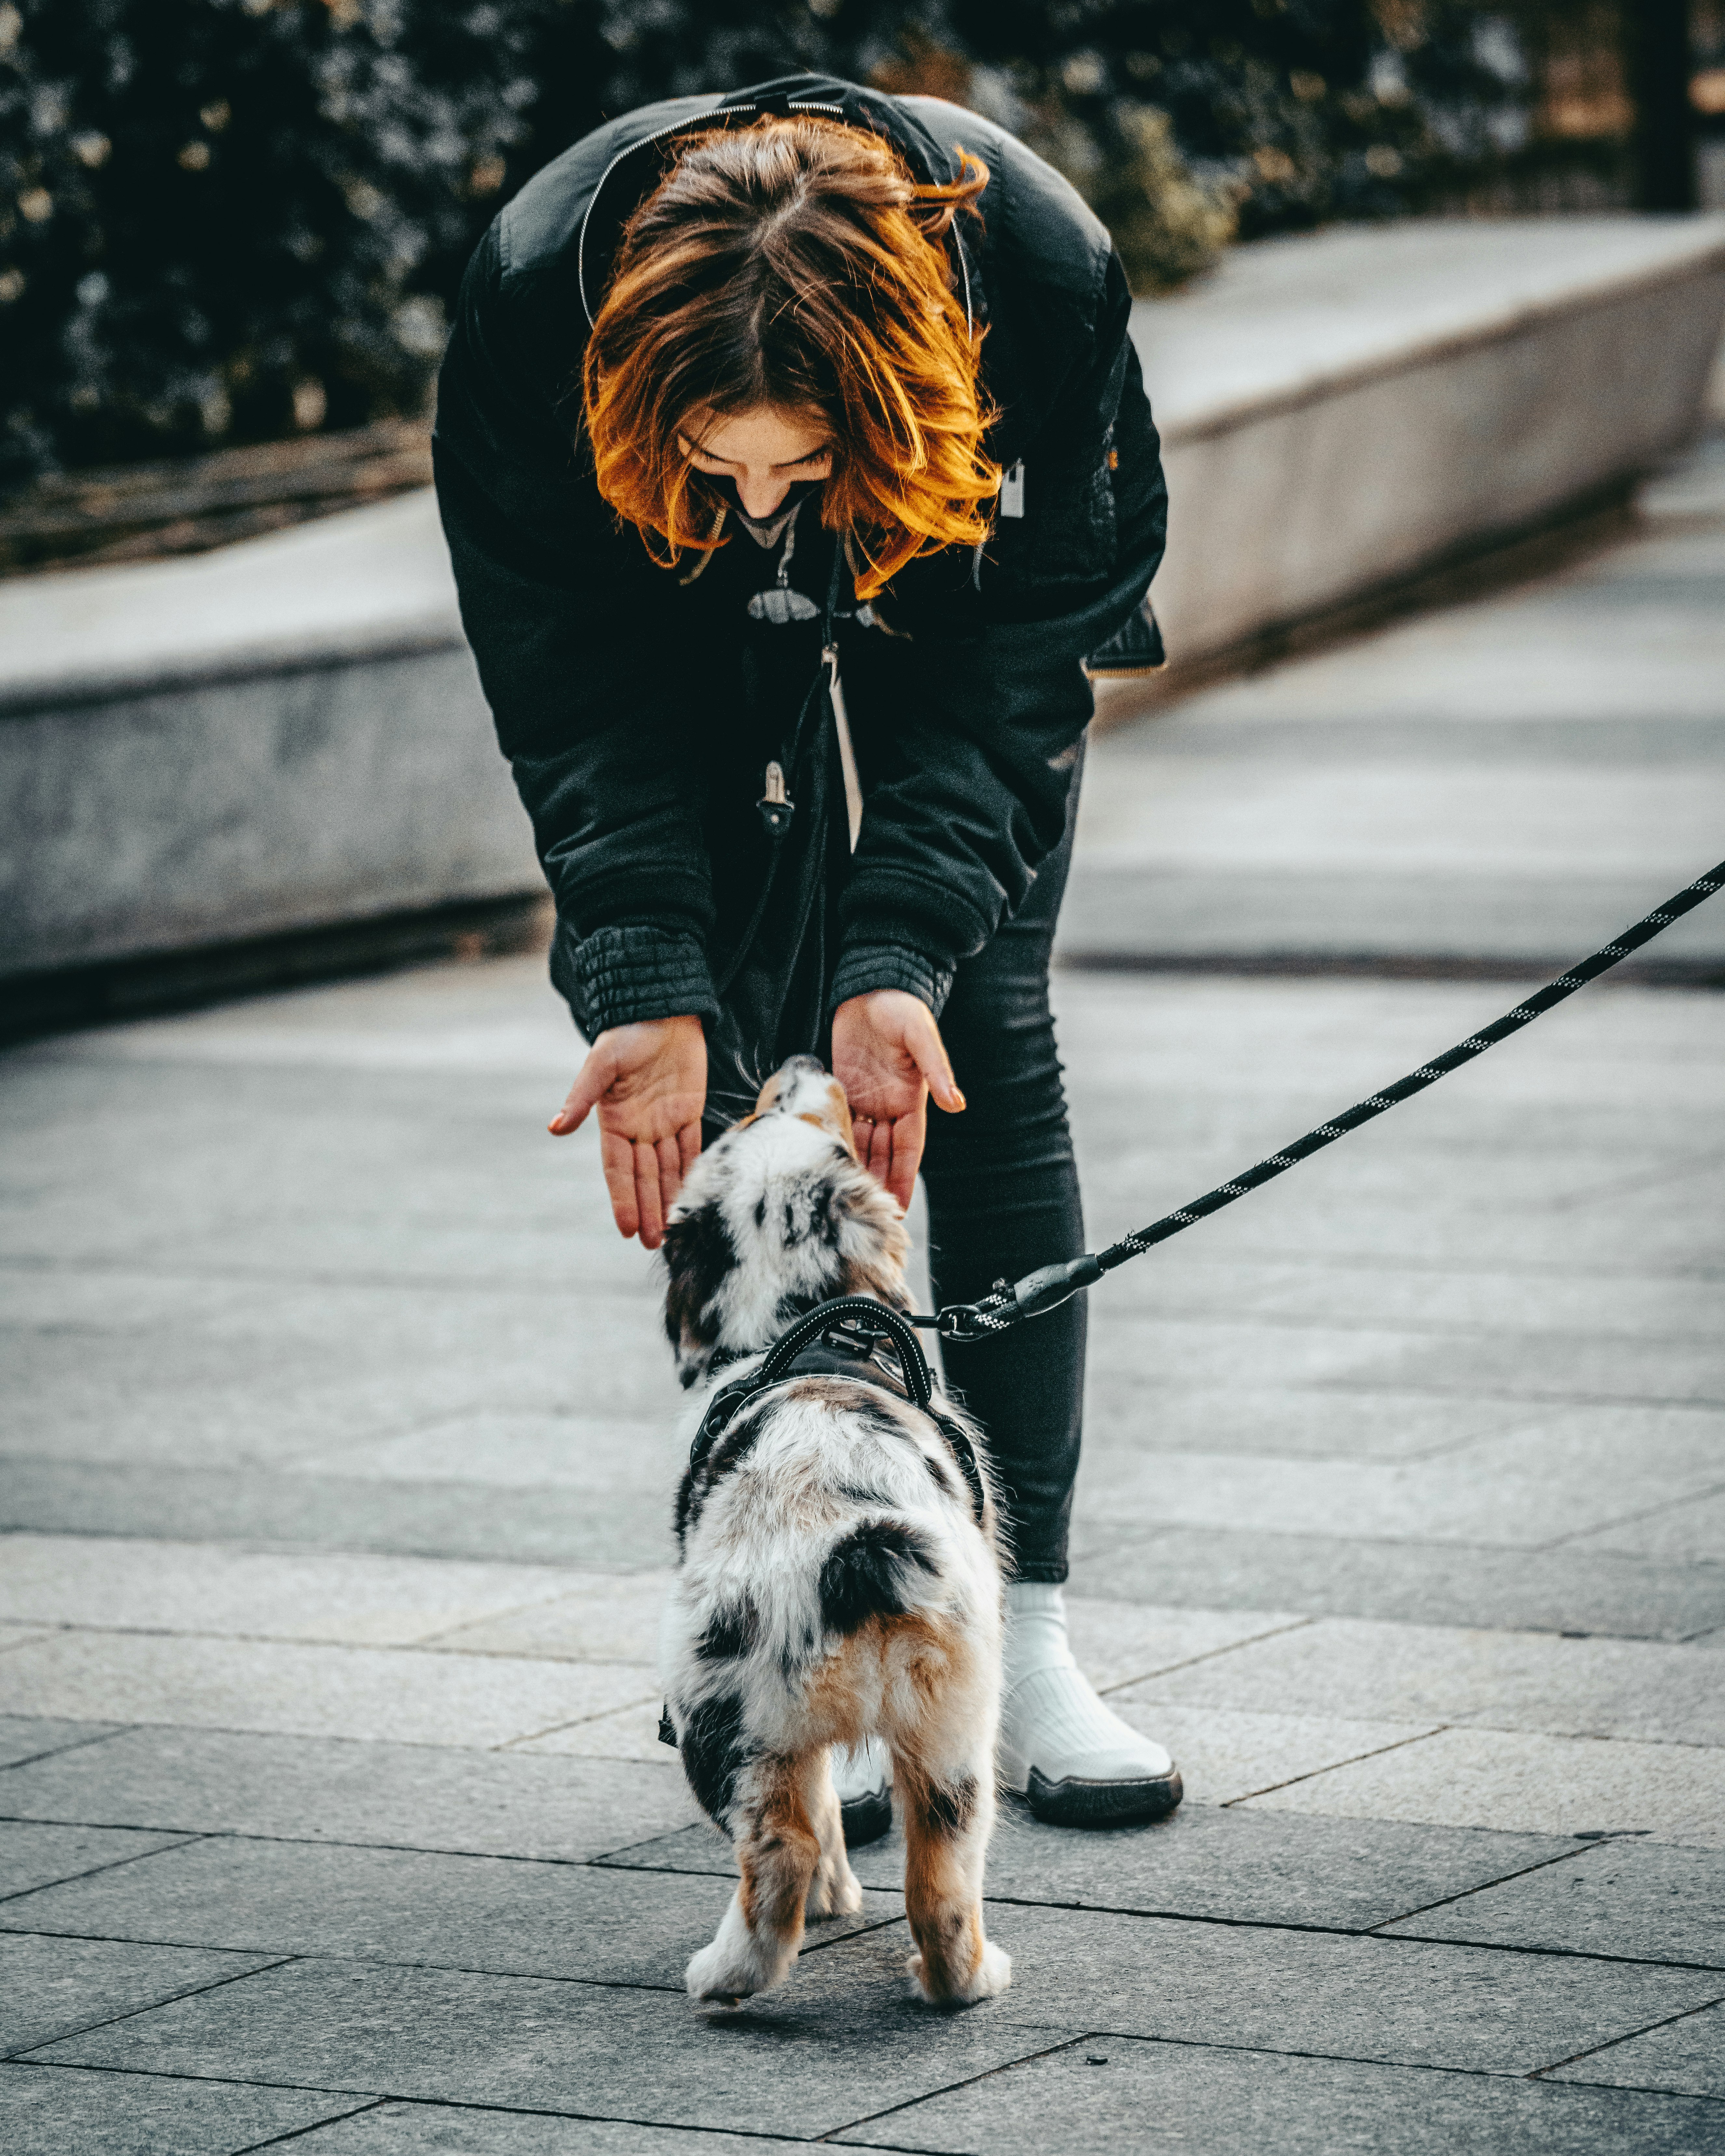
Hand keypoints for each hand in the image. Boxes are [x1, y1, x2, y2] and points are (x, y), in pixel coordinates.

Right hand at [550, 1016, 705, 1248]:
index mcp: (614, 1121)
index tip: (627, 1228)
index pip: (618, 1169)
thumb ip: (581, 1098)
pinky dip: (691, 1172)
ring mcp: (664, 1122)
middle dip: (648, 1209)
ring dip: (668, 1199)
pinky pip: (690, 1149)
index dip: (623, 1199)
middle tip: (653, 1243)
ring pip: (667, 1169)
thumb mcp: (601, 1064)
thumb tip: (554, 1128)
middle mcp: (638, 1128)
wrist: (662, 1009)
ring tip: (672, 1231)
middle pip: (644, 1177)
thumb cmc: (626, 1034)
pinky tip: (693, 1196)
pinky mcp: (688, 1112)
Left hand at [831, 990, 964, 1208]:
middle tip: (867, 1217)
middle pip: (883, 1154)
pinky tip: (826, 1164)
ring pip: (860, 1143)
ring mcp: (866, 1100)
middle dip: (878, 1184)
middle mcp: (889, 1106)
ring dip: (855, 1169)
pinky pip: (840, 1122)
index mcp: (911, 1099)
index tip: (900, 1209)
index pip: (908, 1149)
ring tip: (844, 1200)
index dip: (904, 1178)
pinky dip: (835, 1143)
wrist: (869, 985)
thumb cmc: (901, 1007)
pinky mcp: (843, 1088)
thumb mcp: (921, 1035)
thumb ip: (937, 1070)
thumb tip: (957, 1103)